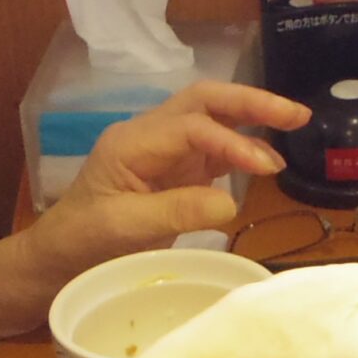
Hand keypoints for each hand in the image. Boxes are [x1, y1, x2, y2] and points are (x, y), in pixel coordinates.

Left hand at [20, 83, 309, 290]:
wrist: (59, 257)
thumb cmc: (84, 241)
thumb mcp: (124, 229)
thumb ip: (177, 211)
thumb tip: (231, 203)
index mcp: (132, 143)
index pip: (192, 127)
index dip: (233, 142)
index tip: (268, 168)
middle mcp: (150, 136)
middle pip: (204, 101)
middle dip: (251, 102)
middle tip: (298, 114)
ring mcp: (165, 151)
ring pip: (212, 116)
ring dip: (252, 117)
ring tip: (295, 124)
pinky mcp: (177, 169)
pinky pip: (215, 147)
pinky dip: (245, 146)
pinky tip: (269, 159)